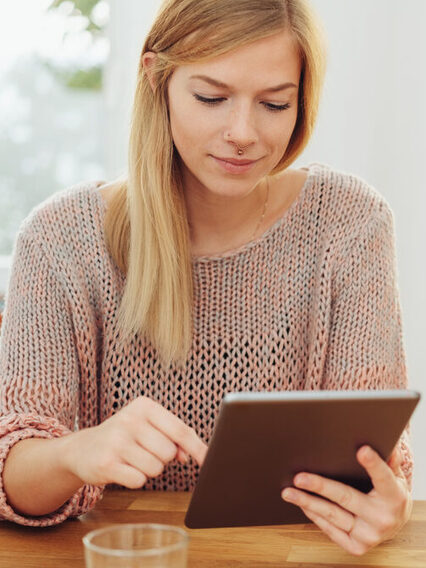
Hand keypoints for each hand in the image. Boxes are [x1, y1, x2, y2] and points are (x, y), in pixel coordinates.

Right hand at [61, 396, 207, 488]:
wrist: (82, 448)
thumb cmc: (124, 437)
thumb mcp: (147, 427)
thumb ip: (172, 437)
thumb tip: (190, 455)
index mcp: (144, 406)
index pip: (180, 430)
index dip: (197, 447)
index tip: (208, 460)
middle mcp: (130, 419)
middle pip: (168, 453)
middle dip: (161, 458)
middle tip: (143, 451)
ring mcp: (116, 440)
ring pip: (155, 468)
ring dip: (147, 469)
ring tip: (131, 458)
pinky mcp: (106, 463)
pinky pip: (139, 480)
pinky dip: (134, 479)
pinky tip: (122, 468)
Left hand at [281, 445, 411, 555]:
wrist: (394, 524)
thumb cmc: (389, 492)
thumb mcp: (394, 475)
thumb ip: (388, 459)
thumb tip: (383, 439)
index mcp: (394, 496)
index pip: (383, 477)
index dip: (372, 464)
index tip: (361, 450)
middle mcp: (382, 518)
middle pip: (346, 498)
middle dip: (320, 486)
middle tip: (299, 478)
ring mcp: (369, 535)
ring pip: (332, 515)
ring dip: (307, 502)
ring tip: (288, 492)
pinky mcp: (357, 547)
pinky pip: (330, 529)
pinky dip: (314, 515)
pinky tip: (301, 504)